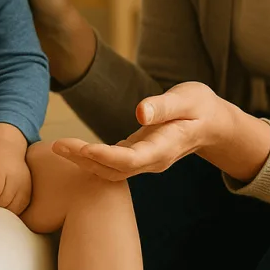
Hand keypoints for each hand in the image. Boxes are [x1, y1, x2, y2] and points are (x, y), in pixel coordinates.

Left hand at [0, 138, 32, 215]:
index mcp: (0, 169)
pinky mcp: (29, 190)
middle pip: (3, 202)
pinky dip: (11, 211)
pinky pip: (21, 207)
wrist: (9, 146)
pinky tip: (2, 207)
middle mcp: (15, 177)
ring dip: (1, 212)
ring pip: (12, 207)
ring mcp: (24, 184)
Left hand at [52, 82, 236, 180]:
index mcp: (166, 147)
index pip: (133, 159)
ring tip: (57, 147)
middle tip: (57, 146)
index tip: (84, 148)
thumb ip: (164, 106)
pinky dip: (90, 159)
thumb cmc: (200, 106)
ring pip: (110, 171)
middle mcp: (153, 161)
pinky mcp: (137, 156)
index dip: (107, 156)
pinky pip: (111, 165)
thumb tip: (140, 112)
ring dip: (83, 161)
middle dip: (85, 160)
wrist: (212, 125)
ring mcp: (145, 162)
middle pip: (115, 170)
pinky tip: (71, 149)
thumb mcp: (188, 99)